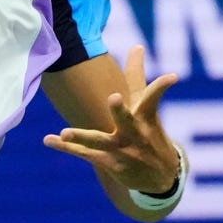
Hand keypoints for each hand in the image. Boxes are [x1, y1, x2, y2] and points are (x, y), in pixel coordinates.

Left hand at [44, 46, 179, 193]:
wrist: (161, 177)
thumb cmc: (148, 131)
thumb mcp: (144, 105)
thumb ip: (136, 74)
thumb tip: (137, 44)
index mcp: (145, 116)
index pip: (154, 97)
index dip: (163, 86)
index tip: (173, 76)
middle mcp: (134, 132)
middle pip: (126, 119)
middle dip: (119, 109)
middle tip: (114, 96)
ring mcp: (121, 148)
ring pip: (99, 140)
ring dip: (81, 136)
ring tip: (64, 132)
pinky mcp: (109, 162)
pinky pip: (84, 153)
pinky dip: (66, 147)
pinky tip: (48, 139)